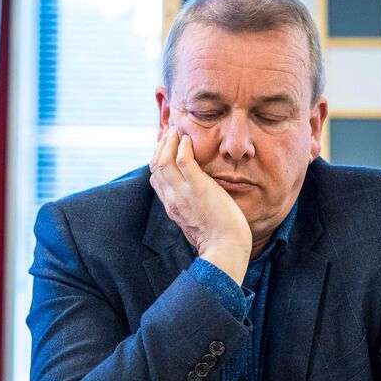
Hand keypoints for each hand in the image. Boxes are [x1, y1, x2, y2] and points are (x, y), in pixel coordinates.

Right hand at [149, 128, 251, 284]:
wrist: (225, 250)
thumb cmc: (219, 239)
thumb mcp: (198, 222)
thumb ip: (192, 208)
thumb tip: (197, 200)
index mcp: (172, 207)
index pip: (156, 178)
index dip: (158, 159)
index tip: (167, 146)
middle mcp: (172, 199)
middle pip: (155, 166)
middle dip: (160, 145)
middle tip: (170, 131)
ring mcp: (183, 193)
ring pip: (163, 160)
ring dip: (169, 141)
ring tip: (178, 131)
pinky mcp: (198, 188)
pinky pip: (184, 160)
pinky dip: (183, 146)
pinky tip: (189, 140)